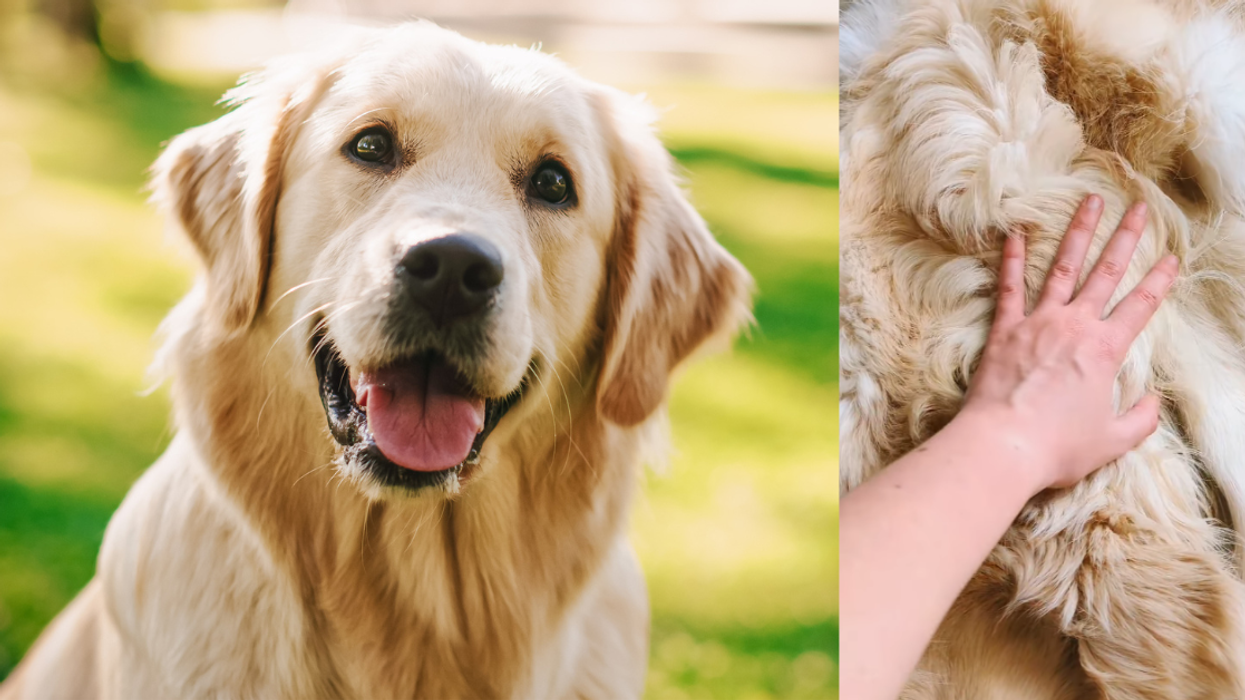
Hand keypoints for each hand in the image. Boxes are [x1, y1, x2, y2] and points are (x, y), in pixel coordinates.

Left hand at [958, 195, 1177, 491]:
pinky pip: (1009, 287)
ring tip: (1090, 202)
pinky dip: (1013, 259)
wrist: (1003, 445)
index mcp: (1105, 350)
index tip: (1172, 257)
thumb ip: (1141, 418)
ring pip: (1062, 269)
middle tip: (1138, 208)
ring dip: (1078, 233)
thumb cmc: (1057, 447)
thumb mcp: (1113, 440)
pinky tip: (1016, 234)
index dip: (1159, 280)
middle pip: (1106, 273)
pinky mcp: (1003, 331)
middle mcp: (1073, 326)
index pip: (1140, 306)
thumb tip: (1154, 402)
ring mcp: (1036, 324)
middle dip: (1125, 238)